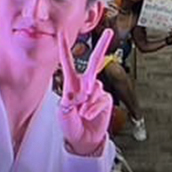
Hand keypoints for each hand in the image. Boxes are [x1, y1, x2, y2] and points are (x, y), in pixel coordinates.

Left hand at [57, 27, 114, 157]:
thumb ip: (71, 99)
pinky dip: (94, 108)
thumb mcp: (63, 112)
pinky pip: (101, 99)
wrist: (82, 139)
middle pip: (94, 62)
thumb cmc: (70, 125)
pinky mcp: (105, 100)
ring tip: (81, 113)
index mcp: (71, 84)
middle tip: (109, 32)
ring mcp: (96, 92)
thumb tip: (86, 91)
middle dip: (102, 46)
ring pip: (95, 87)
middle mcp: (85, 85)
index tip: (62, 34)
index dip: (64, 48)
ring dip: (87, 102)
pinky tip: (89, 115)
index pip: (68, 63)